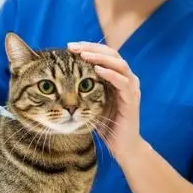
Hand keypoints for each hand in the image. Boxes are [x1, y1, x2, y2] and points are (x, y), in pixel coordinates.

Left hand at [68, 42, 141, 159]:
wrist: (122, 146)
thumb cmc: (105, 124)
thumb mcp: (91, 101)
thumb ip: (83, 86)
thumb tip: (60, 73)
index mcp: (117, 76)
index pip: (104, 53)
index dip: (88, 47)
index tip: (69, 46)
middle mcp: (126, 78)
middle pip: (112, 53)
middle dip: (91, 48)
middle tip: (72, 47)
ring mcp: (131, 88)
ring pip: (119, 64)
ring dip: (100, 58)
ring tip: (83, 55)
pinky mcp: (132, 100)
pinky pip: (123, 83)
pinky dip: (110, 74)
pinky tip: (97, 70)